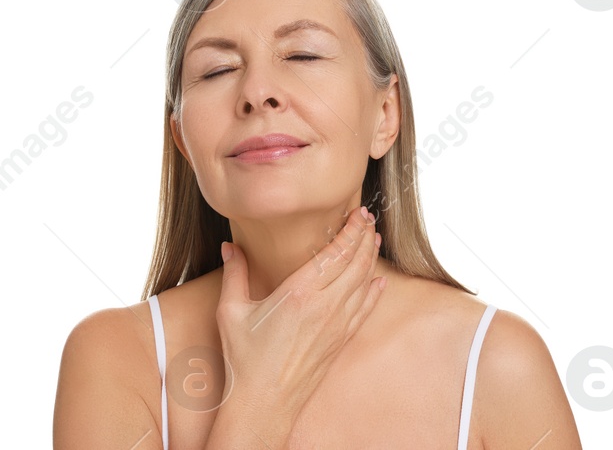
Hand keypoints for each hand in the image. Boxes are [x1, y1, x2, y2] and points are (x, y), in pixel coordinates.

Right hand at [213, 207, 386, 428]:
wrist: (264, 402)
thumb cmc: (244, 359)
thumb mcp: (231, 312)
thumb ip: (235, 274)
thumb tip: (230, 247)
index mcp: (298, 294)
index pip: (335, 253)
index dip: (351, 230)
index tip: (359, 213)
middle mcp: (325, 306)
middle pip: (356, 263)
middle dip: (365, 237)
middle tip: (368, 219)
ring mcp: (338, 324)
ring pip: (365, 282)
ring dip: (371, 259)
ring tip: (374, 240)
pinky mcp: (342, 339)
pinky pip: (366, 308)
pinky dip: (375, 290)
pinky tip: (379, 279)